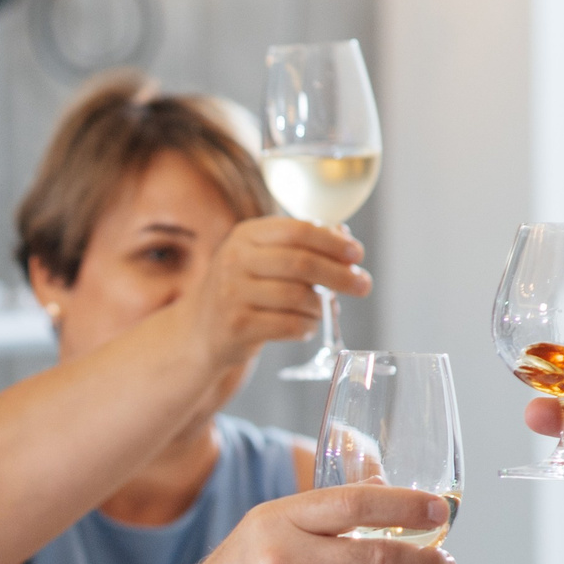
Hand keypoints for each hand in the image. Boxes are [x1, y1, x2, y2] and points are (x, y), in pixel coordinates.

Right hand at [188, 217, 372, 375]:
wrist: (200, 333)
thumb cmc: (243, 292)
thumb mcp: (261, 259)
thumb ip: (298, 246)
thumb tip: (344, 237)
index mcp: (245, 235)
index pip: (297, 230)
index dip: (333, 242)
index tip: (357, 254)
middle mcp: (234, 260)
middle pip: (301, 263)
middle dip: (340, 275)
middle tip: (363, 285)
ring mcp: (232, 294)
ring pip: (298, 297)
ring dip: (320, 306)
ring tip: (321, 311)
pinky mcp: (236, 326)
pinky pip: (289, 325)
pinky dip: (306, 328)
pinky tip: (305, 327)